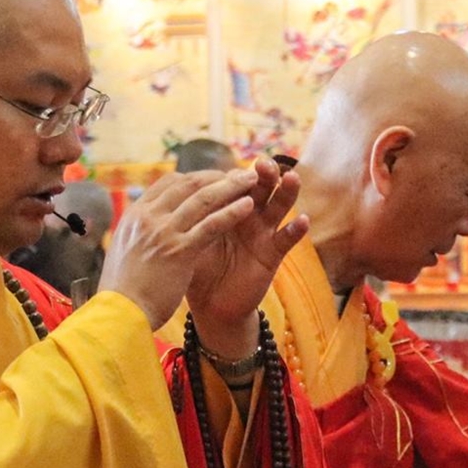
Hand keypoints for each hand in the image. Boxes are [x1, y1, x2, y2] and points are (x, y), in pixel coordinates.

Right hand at [97, 167, 262, 330]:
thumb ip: (141, 234)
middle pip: (188, 184)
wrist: (119, 314)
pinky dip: (231, 212)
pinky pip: (211, 225)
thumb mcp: (126, 251)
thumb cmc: (123, 291)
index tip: (214, 180)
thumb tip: (151, 229)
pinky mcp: (179, 251)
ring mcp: (163, 232)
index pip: (168, 183)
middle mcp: (148, 217)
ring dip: (230, 186)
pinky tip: (247, 206)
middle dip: (217, 176)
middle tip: (239, 174)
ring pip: (203, 199)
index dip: (196, 178)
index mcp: (134, 215)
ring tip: (251, 180)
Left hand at [185, 157, 310, 360]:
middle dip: (262, 174)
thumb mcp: (189, 239)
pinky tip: (302, 220)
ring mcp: (263, 232)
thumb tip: (164, 188)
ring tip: (290, 178)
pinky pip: (287, 239)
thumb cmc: (196, 270)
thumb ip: (186, 216)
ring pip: (279, 206)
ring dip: (286, 192)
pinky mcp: (273, 253)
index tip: (232, 166)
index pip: (233, 184)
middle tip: (263, 163)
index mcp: (225, 208)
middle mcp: (248, 215)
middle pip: (259, 187)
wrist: (209, 305)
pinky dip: (296, 230)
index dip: (234, 175)